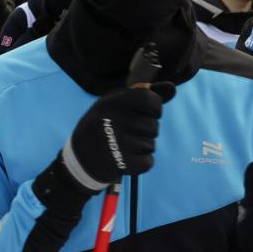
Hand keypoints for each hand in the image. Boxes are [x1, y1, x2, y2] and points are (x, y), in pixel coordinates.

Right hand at [61, 83, 175, 190]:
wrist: (80, 158)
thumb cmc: (102, 126)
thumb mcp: (114, 105)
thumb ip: (143, 96)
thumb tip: (172, 88)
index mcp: (110, 103)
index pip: (150, 100)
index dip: (154, 108)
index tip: (145, 113)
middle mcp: (112, 121)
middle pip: (153, 126)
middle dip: (145, 131)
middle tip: (127, 133)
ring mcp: (116, 143)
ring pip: (151, 144)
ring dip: (142, 147)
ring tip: (123, 146)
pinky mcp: (121, 163)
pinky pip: (148, 161)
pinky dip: (141, 162)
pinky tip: (126, 158)